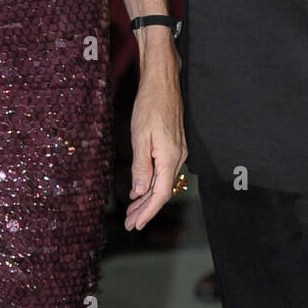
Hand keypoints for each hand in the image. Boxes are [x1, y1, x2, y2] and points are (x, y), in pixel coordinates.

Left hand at [125, 37, 186, 230]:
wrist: (163, 82)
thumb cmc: (149, 105)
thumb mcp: (140, 137)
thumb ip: (141, 166)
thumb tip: (139, 192)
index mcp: (170, 157)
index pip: (160, 194)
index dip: (147, 212)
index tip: (135, 225)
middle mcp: (178, 158)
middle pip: (163, 192)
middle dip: (145, 209)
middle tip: (129, 223)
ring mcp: (179, 152)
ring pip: (164, 183)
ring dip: (147, 198)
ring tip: (131, 211)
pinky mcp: (175, 146)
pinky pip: (164, 172)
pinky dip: (152, 184)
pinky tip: (141, 189)